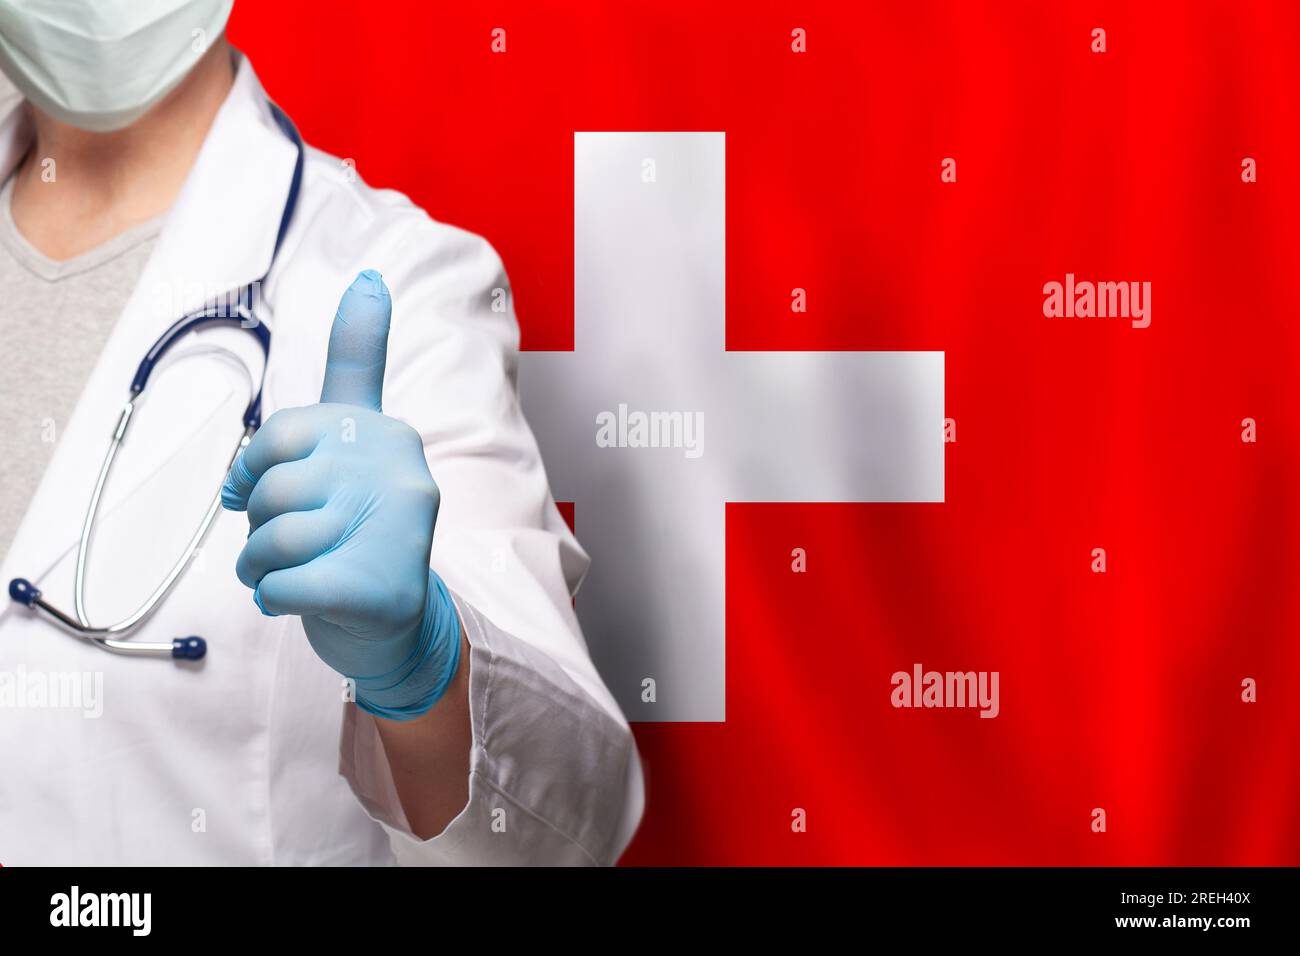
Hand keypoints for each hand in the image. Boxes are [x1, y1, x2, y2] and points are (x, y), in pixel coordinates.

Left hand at [220, 270, 460, 719]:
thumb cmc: (360, 528)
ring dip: (260, 567)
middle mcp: (399, 473)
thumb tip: (370, 279)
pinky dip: (272, 600)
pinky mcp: (377, 586)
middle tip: (286, 542)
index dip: (255, 466)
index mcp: (388, 433)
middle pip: (272, 488)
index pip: (285, 432)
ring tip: (292, 574)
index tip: (270, 477)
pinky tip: (300, 599)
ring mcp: (395, 531)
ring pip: (272, 540)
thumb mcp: (358, 442)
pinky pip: (280, 586)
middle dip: (258, 525)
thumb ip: (358, 363)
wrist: (399, 624)